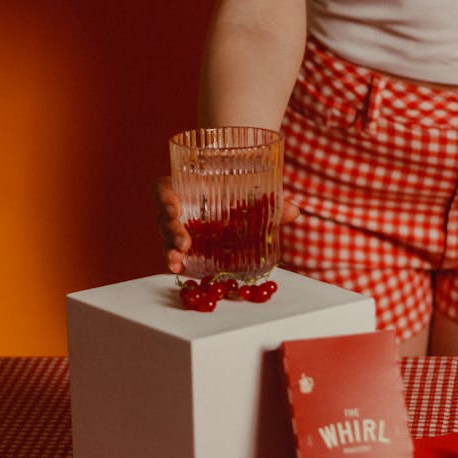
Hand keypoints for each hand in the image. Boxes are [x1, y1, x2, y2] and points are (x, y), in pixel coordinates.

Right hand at [154, 176, 299, 274]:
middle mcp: (177, 207)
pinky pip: (175, 254)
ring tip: (177, 261)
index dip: (163, 197)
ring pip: (167, 239)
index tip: (173, 206)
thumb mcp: (251, 192)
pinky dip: (177, 263)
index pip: (163, 189)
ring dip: (171, 250)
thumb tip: (294, 211)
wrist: (234, 199)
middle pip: (164, 218)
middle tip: (183, 243)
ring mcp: (178, 228)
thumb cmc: (236, 190)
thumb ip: (271, 201)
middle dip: (171, 232)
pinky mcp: (184, 246)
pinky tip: (179, 270)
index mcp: (184, 187)